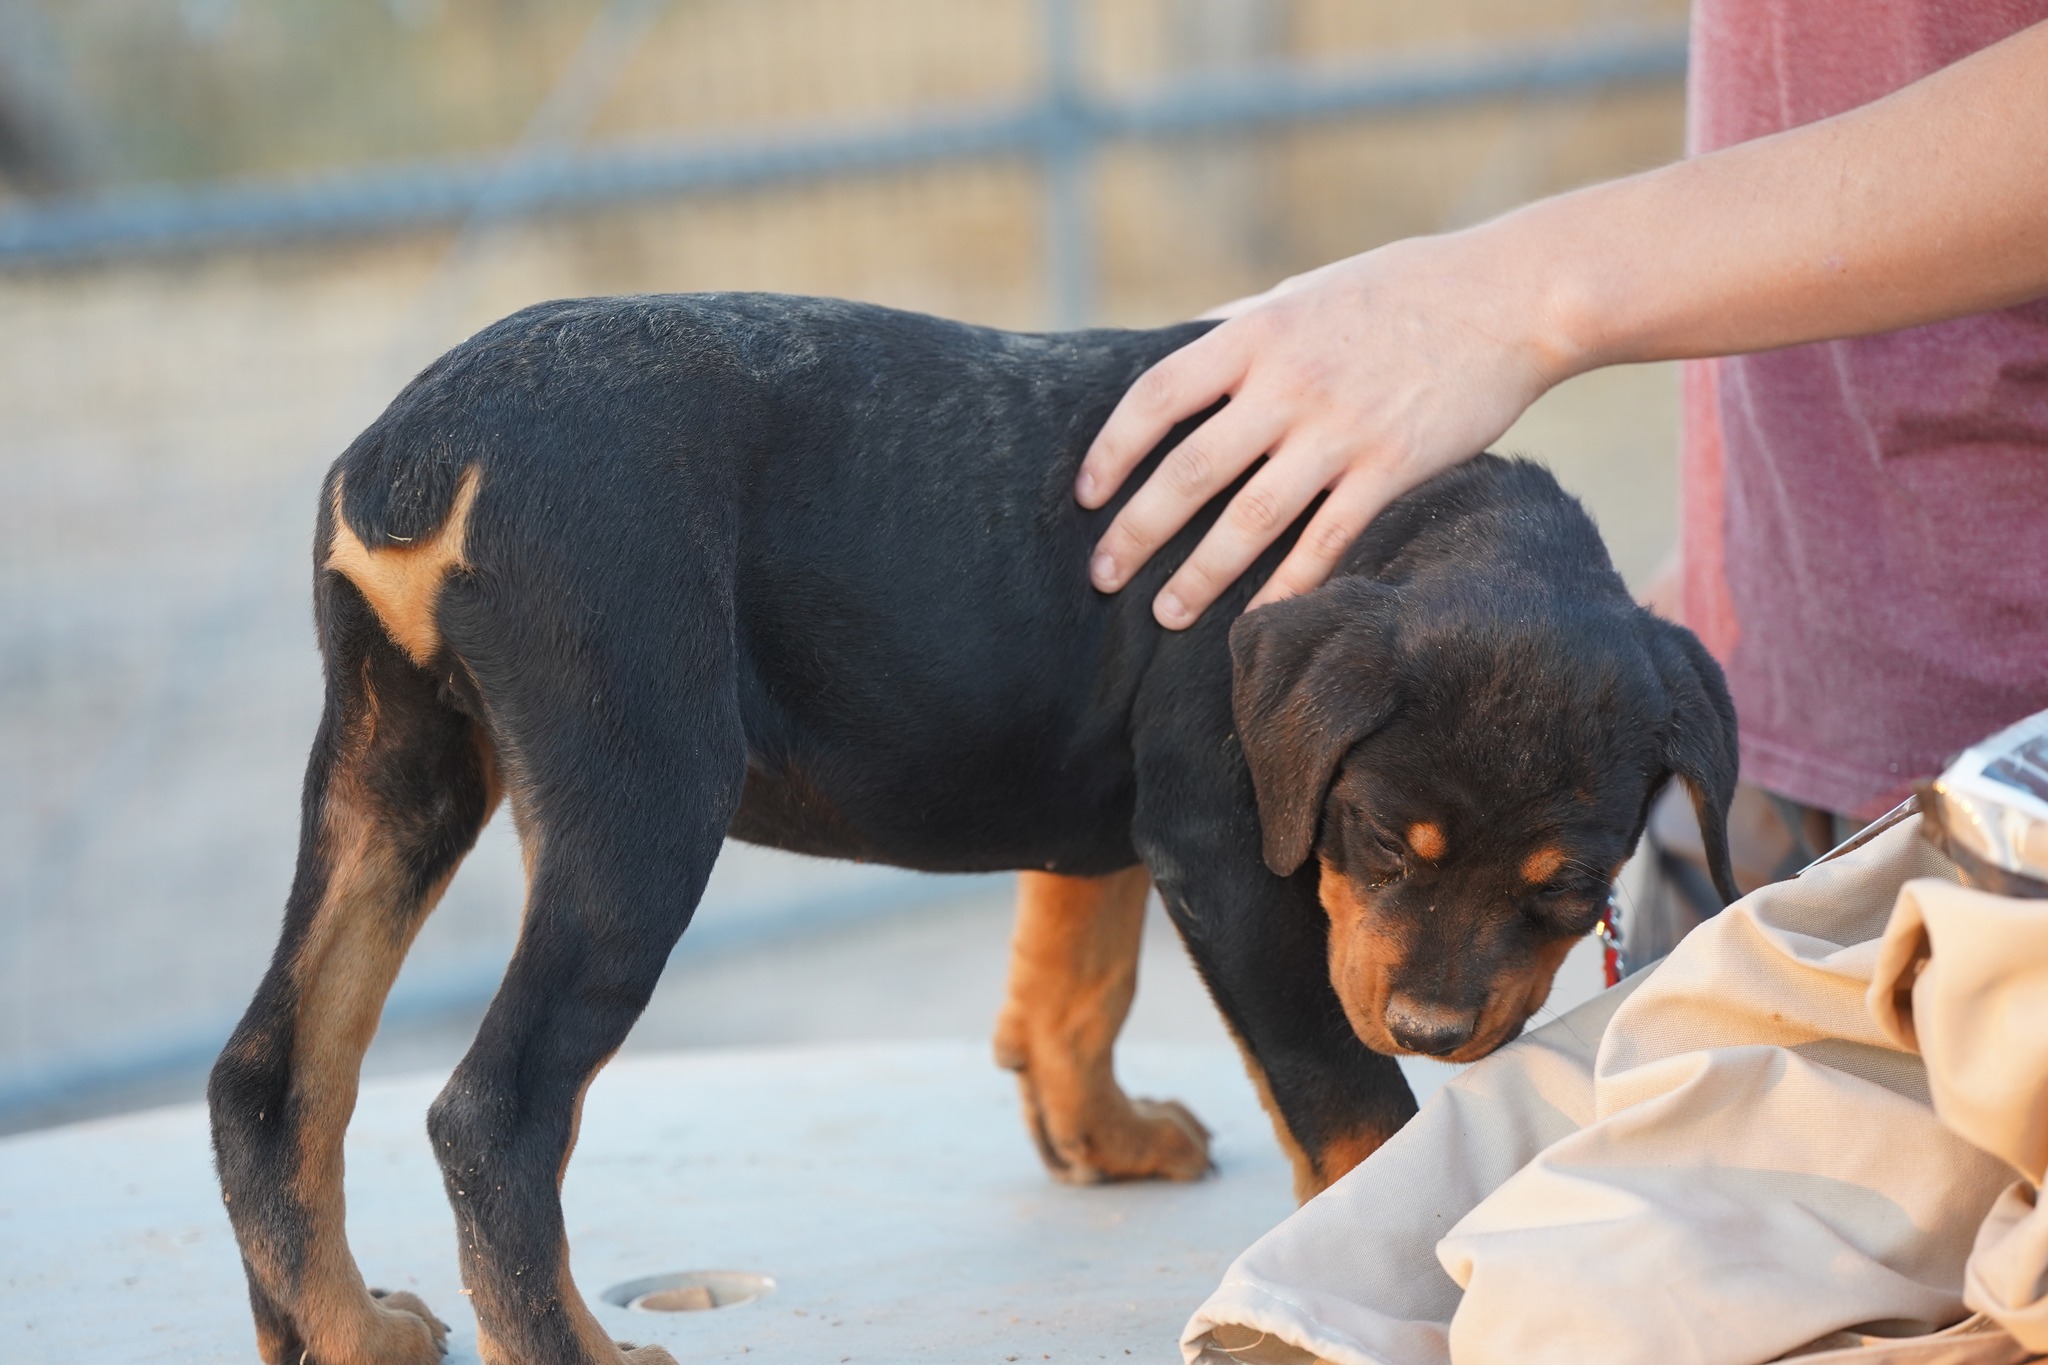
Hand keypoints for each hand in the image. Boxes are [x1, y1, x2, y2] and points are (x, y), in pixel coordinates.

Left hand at [1075, 229, 1576, 627]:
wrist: (1512, 296)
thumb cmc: (1401, 289)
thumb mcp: (1305, 291)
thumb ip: (1240, 326)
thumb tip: (1178, 345)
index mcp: (1258, 333)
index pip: (1157, 396)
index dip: (1113, 450)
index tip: (1087, 494)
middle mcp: (1291, 383)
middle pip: (1191, 471)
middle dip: (1138, 531)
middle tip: (1103, 576)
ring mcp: (1342, 429)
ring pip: (1251, 519)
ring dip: (1200, 574)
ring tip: (1166, 612)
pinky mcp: (1393, 467)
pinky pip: (1327, 541)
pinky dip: (1288, 585)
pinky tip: (1258, 618)